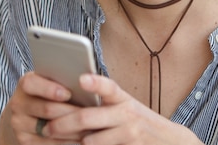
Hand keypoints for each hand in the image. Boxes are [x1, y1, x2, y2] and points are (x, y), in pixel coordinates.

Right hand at [0, 71, 85, 143]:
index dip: (50, 89)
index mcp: (25, 84)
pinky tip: (80, 140)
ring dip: (72, 130)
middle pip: (46, 109)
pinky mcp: (24, 141)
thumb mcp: (52, 81)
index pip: (32, 84)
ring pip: (49, 129)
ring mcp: (19, 124)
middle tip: (91, 114)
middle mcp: (18, 104)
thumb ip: (63, 79)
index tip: (68, 94)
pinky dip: (66, 143)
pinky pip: (48, 144)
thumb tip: (86, 80)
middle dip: (71, 112)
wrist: (30, 112)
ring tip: (90, 128)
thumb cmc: (51, 91)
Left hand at [43, 74, 202, 144]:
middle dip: (62, 123)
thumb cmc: (142, 124)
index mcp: (123, 98)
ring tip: (54, 141)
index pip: (109, 87)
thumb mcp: (128, 108)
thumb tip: (74, 94)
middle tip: (46, 127)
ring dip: (70, 142)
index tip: (81, 79)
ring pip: (89, 139)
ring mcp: (128, 133)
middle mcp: (126, 113)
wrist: (171, 142)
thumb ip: (106, 103)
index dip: (95, 83)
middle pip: (87, 118)